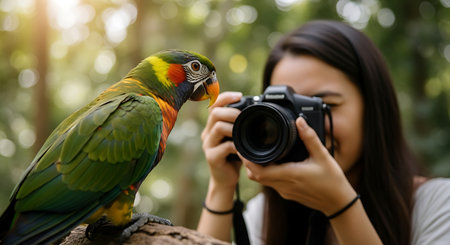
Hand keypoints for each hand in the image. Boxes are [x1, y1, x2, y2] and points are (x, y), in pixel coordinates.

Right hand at [201, 92, 242, 189]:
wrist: (226, 179)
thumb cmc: (233, 157)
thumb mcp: (236, 138)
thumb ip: (239, 125)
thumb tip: (255, 109)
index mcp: (213, 126)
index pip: (214, 105)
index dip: (226, 97)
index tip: (240, 96)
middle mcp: (208, 133)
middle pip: (214, 113)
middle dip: (231, 111)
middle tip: (243, 116)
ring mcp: (208, 145)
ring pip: (218, 127)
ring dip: (233, 127)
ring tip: (243, 132)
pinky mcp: (212, 158)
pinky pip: (224, 147)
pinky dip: (236, 146)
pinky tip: (242, 149)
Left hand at [242, 117, 356, 215]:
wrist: (338, 203)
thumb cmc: (332, 181)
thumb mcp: (322, 155)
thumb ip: (309, 137)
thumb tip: (300, 121)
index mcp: (290, 175)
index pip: (259, 171)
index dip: (247, 160)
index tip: (243, 148)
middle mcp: (284, 185)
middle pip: (255, 176)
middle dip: (248, 162)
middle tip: (246, 147)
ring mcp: (284, 191)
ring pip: (262, 180)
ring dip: (256, 168)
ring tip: (256, 152)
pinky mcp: (287, 194)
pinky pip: (270, 183)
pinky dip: (265, 173)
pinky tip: (271, 163)